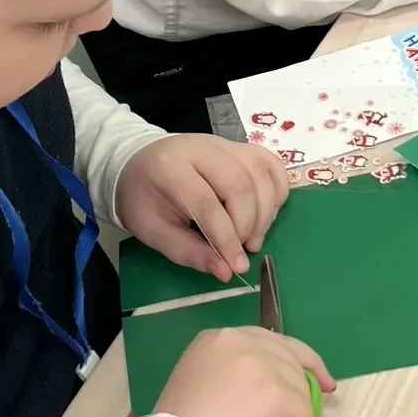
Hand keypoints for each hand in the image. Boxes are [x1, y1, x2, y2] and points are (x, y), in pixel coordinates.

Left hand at [115, 135, 288, 282]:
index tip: (237, 267)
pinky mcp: (240, 147)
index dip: (225, 238)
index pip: (206, 202)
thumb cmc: (144, 200)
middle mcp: (201, 148)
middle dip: (248, 224)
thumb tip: (226, 272)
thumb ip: (189, 252)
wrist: (140, 164)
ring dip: (265, 211)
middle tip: (244, 249)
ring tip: (253, 238)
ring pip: (260, 172)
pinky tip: (267, 213)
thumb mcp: (153, 231)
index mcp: (170, 168)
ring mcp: (224, 144)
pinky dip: (277, 189)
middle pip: (239, 183)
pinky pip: (270, 163)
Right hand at [156, 325, 334, 416]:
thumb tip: (267, 399)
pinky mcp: (280, 396)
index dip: (294, 360)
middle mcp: (242, 343)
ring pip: (299, 395)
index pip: (269, 341)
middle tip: (312, 412)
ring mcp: (264, 367)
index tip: (313, 378)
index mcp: (218, 340)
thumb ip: (234, 381)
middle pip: (292, 358)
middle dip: (306, 385)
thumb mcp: (204, 388)